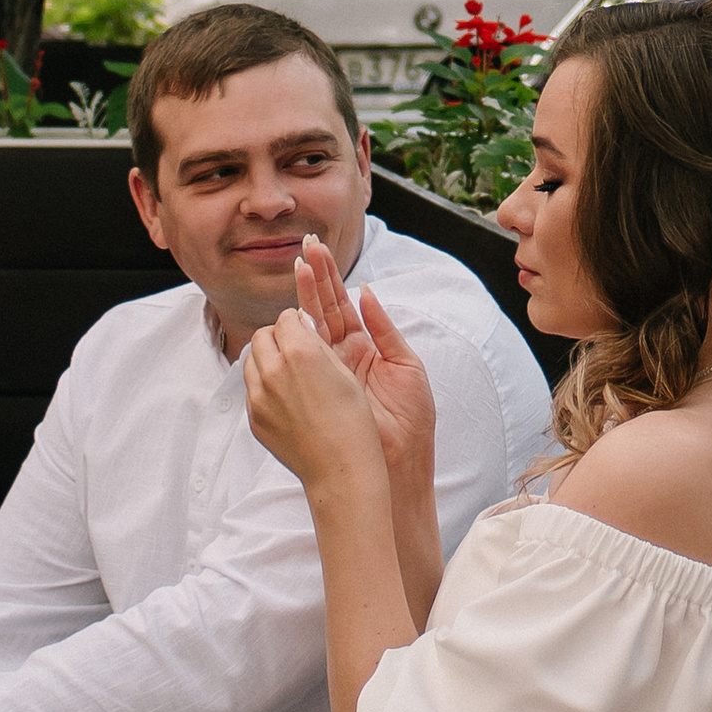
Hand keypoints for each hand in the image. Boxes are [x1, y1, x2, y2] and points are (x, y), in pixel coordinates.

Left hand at [244, 305, 384, 490]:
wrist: (339, 468)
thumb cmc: (351, 422)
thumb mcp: (343, 372)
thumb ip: (317, 345)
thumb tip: (302, 327)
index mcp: (300, 354)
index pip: (285, 318)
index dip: (296, 321)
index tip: (304, 328)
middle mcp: (274, 372)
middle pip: (262, 335)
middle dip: (277, 336)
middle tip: (293, 347)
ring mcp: (260, 397)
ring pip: (251, 360)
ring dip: (266, 358)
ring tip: (287, 371)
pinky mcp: (255, 418)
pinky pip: (251, 389)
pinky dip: (263, 385)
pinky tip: (286, 397)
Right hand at [294, 236, 438, 490]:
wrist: (401, 464)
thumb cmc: (412, 421)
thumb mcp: (406, 365)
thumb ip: (385, 329)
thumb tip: (366, 293)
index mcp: (367, 349)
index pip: (344, 306)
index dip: (332, 279)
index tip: (319, 252)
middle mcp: (344, 357)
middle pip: (324, 310)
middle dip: (314, 278)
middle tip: (305, 247)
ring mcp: (330, 371)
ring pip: (314, 327)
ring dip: (305, 296)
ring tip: (299, 265)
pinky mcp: (322, 389)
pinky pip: (309, 358)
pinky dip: (302, 334)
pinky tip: (299, 308)